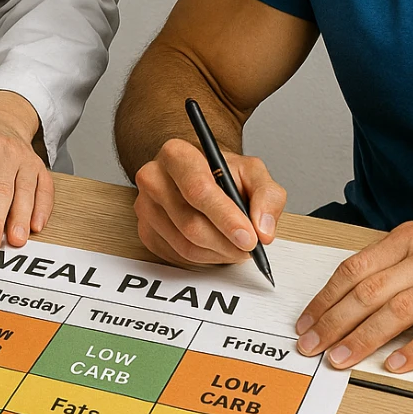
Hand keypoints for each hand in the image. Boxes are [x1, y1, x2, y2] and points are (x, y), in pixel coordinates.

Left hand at [0, 91, 53, 249]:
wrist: (1, 117)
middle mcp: (4, 150)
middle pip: (1, 189)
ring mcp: (25, 159)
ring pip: (25, 191)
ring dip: (21, 218)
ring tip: (15, 240)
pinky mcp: (40, 166)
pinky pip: (45, 188)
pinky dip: (42, 208)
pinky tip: (36, 226)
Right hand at [133, 137, 285, 267]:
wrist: (199, 174)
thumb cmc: (222, 172)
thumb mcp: (252, 172)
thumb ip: (266, 195)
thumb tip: (263, 229)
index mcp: (177, 154)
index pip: (198, 189)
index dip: (226, 218)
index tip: (249, 237)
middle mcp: (154, 178)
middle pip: (191, 223)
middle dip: (227, 242)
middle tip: (249, 246)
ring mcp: (146, 207)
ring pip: (186, 246)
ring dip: (219, 253)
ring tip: (236, 245)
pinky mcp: (146, 232)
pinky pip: (179, 257)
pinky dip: (206, 258)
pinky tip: (217, 245)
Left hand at [295, 212, 412, 371]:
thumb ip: (393, 260)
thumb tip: (350, 289)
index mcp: (409, 238)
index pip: (355, 269)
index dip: (326, 298)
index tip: (306, 322)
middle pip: (369, 292)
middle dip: (334, 322)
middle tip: (311, 346)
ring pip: (399, 311)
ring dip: (364, 339)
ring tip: (340, 359)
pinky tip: (397, 364)